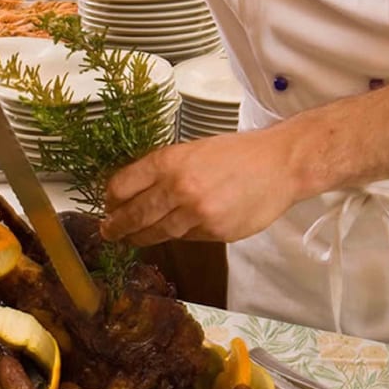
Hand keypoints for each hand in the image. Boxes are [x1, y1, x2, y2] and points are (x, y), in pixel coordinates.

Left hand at [101, 130, 299, 245]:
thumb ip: (166, 169)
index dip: (111, 198)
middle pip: (135, 215)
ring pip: (158, 232)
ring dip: (141, 237)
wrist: (280, 165)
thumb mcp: (195, 149)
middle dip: (116, 226)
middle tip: (108, 232)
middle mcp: (179, 187)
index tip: (108, 205)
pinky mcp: (214, 232)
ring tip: (131, 239)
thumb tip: (136, 190)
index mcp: (170, 160)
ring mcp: (197, 213)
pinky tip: (175, 231)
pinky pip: (186, 238)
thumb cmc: (239, 153)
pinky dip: (178, 235)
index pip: (124, 184)